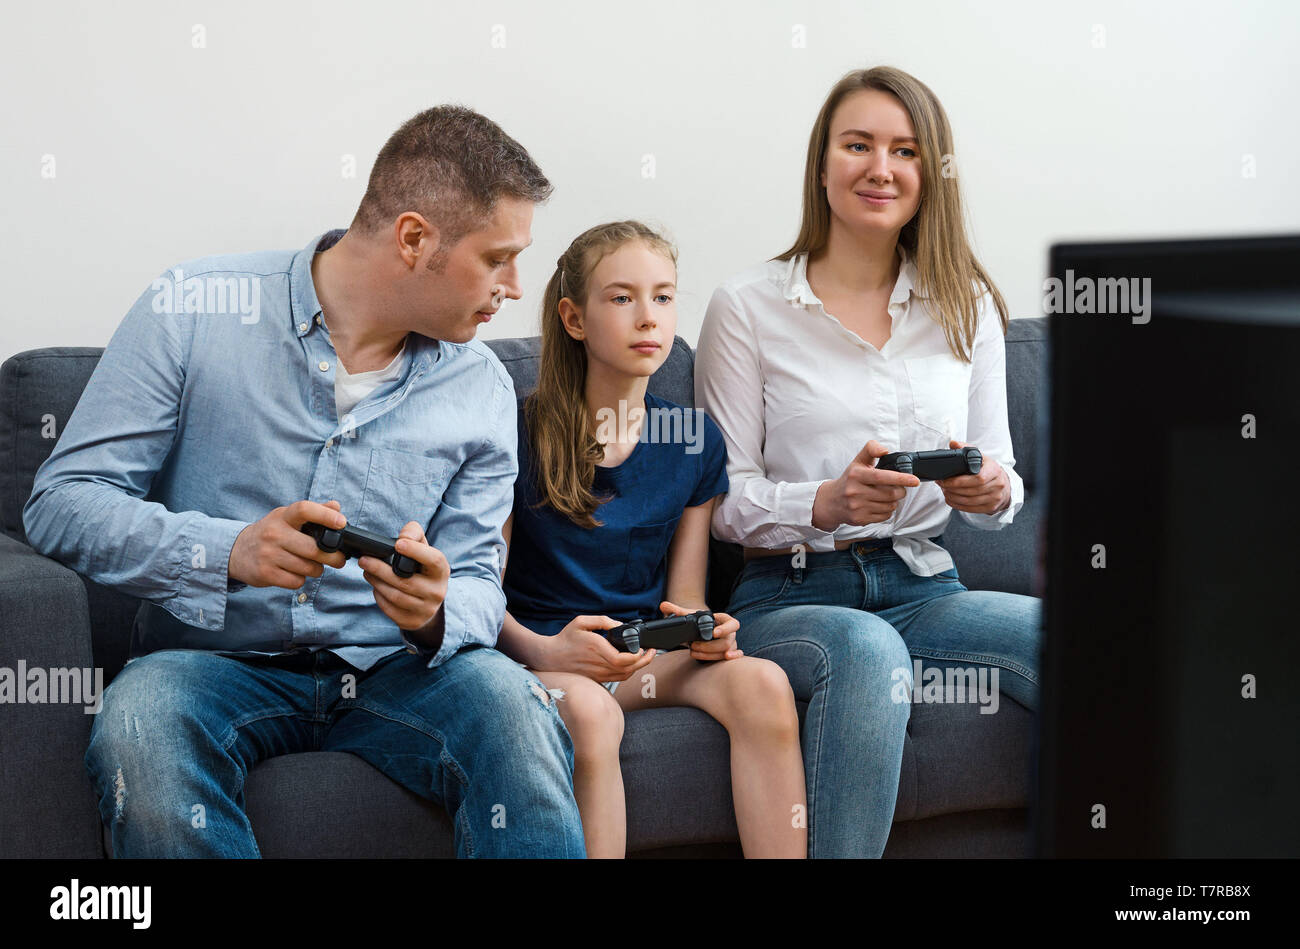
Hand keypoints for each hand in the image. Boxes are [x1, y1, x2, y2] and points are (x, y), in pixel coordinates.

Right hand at [228, 499, 347, 588]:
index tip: (342, 522)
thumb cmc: (271, 532)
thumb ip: (313, 512)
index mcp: (283, 517)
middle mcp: (274, 533)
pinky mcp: (265, 573)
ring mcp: (268, 554)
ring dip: (317, 569)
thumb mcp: (287, 518)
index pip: (304, 510)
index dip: (325, 515)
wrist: (237, 551)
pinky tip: (296, 572)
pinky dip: (301, 579)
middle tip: (339, 559)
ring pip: (308, 568)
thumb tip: (336, 507)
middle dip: (333, 557)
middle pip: (313, 548)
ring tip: (313, 565)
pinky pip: (297, 581)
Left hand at [358, 521, 449, 632]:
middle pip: (407, 582)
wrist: (429, 599)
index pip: (433, 560)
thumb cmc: (422, 568)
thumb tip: (404, 537)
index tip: (398, 544)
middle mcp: (437, 592)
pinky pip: (391, 609)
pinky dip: (379, 596)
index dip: (416, 552)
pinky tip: (376, 586)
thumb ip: (414, 534)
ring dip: (377, 582)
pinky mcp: (412, 621)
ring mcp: (426, 609)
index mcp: (442, 571)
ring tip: (366, 571)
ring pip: (396, 596)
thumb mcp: (423, 548)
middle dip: (381, 570)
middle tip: (364, 560)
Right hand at [534, 615, 657, 682]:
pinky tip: (630, 664)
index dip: (638, 657)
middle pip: (628, 669)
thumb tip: (620, 625)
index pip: (623, 659)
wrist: (549, 657)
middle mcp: (598, 664)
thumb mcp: (581, 621)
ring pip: (624, 676)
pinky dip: (628, 673)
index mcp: (596, 648)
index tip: (645, 648)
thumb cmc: (565, 638)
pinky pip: (617, 679)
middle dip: (644, 661)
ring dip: (637, 668)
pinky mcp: (596, 679)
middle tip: (652, 652)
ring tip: (644, 657)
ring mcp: (597, 674)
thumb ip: (602, 621)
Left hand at [659, 601, 741, 661]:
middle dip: (709, 646)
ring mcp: (731, 642)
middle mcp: (730, 632)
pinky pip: (738, 655)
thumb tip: (663, 606)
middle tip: (693, 645)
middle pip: (727, 641)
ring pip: (727, 650)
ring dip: (710, 654)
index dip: (724, 629)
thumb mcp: (689, 616)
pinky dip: (734, 657)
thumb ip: (677, 611)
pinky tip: (726, 657)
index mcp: (724, 620)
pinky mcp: (730, 652)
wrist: (701, 630)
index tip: (713, 633)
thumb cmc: (698, 622)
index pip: (732, 623)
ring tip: (694, 652)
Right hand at [811, 439, 920, 530]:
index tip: (914, 480)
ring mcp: (857, 507)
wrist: (831, 501)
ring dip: (893, 501)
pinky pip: (885, 516)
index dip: (900, 478)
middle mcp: (855, 491)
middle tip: (898, 488)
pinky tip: (879, 505)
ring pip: (889, 506)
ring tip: (884, 496)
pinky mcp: (860, 519)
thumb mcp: (857, 461)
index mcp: (856, 475)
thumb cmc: (849, 480)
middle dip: (900, 491)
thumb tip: (885, 450)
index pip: (881, 476)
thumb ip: (871, 449)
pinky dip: (887, 511)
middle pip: (890, 494)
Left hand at [936, 440, 1010, 514]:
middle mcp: (997, 485)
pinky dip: (957, 505)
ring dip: (953, 497)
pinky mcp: (991, 508)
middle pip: (972, 491)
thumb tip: (953, 443)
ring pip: (970, 501)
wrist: (1004, 485)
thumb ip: (966, 448)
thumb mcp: (981, 457)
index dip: (959, 481)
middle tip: (941, 485)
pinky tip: (950, 499)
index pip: (978, 478)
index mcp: (994, 470)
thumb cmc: (989, 470)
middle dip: (952, 489)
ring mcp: (995, 498)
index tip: (945, 479)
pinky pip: (971, 509)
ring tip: (944, 491)